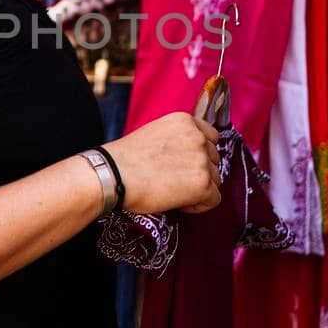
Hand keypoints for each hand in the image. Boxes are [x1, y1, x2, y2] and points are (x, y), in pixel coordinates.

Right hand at [107, 113, 221, 215]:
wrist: (113, 175)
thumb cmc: (125, 159)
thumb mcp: (155, 134)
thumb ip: (177, 139)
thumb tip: (189, 158)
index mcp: (185, 121)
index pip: (211, 137)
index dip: (199, 154)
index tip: (183, 165)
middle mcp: (198, 137)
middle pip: (214, 159)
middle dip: (198, 172)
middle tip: (174, 181)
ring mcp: (202, 160)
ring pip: (215, 180)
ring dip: (199, 189)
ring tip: (173, 192)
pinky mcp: (202, 183)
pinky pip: (214, 199)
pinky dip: (199, 205)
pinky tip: (178, 203)